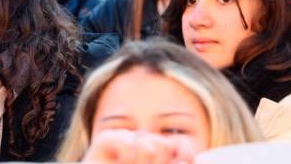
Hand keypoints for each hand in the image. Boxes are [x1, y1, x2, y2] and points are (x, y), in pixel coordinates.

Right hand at [82, 129, 196, 163]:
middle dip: (159, 163)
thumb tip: (193, 159)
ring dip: (140, 163)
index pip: (181, 143)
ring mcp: (125, 141)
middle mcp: (144, 147)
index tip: (182, 163)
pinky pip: (125, 141)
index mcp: (160, 157)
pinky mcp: (106, 139)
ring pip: (147, 143)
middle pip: (164, 143)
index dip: (185, 153)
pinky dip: (124, 155)